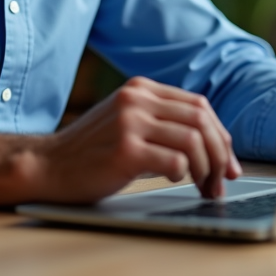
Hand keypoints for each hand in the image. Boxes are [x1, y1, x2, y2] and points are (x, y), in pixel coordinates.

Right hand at [34, 76, 241, 202]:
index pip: (199, 105)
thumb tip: (214, 144)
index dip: (221, 135)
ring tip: (203, 187)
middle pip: (202, 120)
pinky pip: (175, 162)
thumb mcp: (127, 121)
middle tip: (221, 180)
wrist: (48, 166)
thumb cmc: (92, 151)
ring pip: (194, 141)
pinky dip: (183, 175)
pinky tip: (173, 181)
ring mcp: (130, 122)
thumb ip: (162, 121)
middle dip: (220, 153)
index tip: (227, 161)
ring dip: (206, 169)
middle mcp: (137, 99)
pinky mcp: (125, 150)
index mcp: (141, 88)